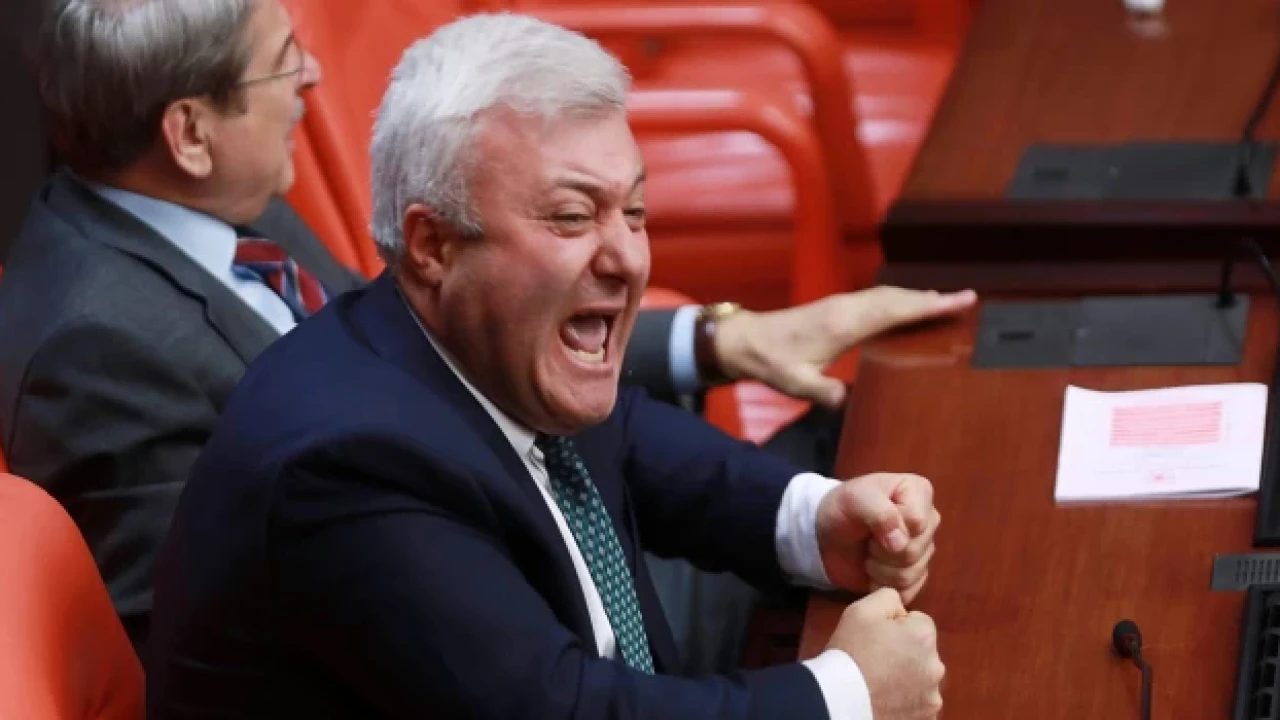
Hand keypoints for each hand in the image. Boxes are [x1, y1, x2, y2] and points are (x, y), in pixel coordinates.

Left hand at [713, 287, 975, 407]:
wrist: (745, 340)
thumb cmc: (771, 363)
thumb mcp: (795, 384)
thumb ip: (823, 393)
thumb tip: (846, 402)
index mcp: (843, 325)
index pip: (894, 311)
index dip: (928, 306)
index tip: (958, 300)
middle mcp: (846, 309)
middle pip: (897, 298)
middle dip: (932, 299)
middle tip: (967, 299)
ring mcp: (842, 305)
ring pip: (887, 296)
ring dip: (916, 297)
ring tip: (947, 301)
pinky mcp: (837, 308)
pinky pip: (876, 300)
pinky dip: (898, 300)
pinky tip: (908, 306)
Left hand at [815, 473, 939, 602]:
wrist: (826, 535)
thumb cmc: (842, 509)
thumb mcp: (854, 499)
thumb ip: (879, 513)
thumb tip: (900, 544)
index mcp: (919, 492)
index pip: (917, 521)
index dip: (890, 527)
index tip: (870, 521)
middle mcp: (928, 520)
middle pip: (915, 550)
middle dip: (882, 550)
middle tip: (867, 540)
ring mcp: (924, 549)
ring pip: (910, 573)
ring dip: (880, 569)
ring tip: (867, 554)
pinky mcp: (916, 575)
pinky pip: (908, 591)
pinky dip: (883, 585)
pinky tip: (872, 572)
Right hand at [827, 588, 944, 718]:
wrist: (842, 701)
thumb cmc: (851, 652)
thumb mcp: (861, 609)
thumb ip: (889, 597)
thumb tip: (901, 610)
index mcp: (924, 636)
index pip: (918, 621)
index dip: (895, 627)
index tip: (876, 638)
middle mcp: (936, 666)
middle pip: (922, 651)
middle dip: (905, 652)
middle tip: (876, 660)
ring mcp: (933, 696)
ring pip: (922, 677)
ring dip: (908, 677)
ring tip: (880, 682)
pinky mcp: (926, 717)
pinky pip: (919, 702)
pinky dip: (908, 701)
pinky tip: (887, 699)